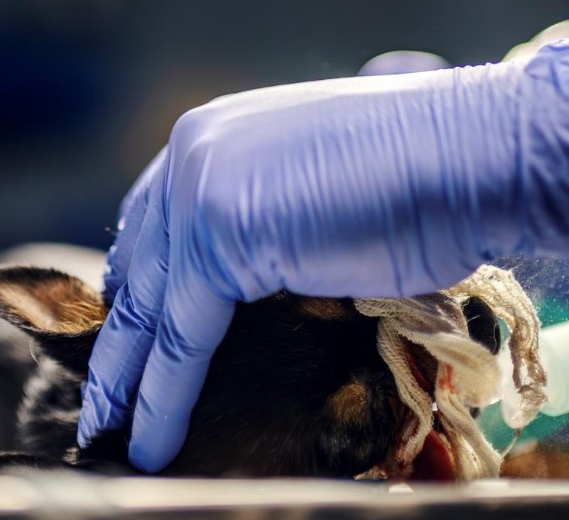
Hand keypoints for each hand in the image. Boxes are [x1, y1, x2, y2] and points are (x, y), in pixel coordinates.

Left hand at [79, 41, 568, 471]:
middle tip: (100, 398)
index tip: (125, 336)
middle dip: (119, 339)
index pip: (154, 222)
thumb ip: (264, 215)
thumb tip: (245, 275)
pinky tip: (150, 437)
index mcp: (214, 132)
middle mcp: (194, 149)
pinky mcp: (221, 233)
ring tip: (110, 433)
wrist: (468, 151)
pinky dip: (164, 393)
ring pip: (152, 306)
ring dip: (128, 380)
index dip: (137, 285)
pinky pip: (183, 332)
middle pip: (142, 265)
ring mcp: (202, 185)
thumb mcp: (311, 184)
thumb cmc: (416, 171)